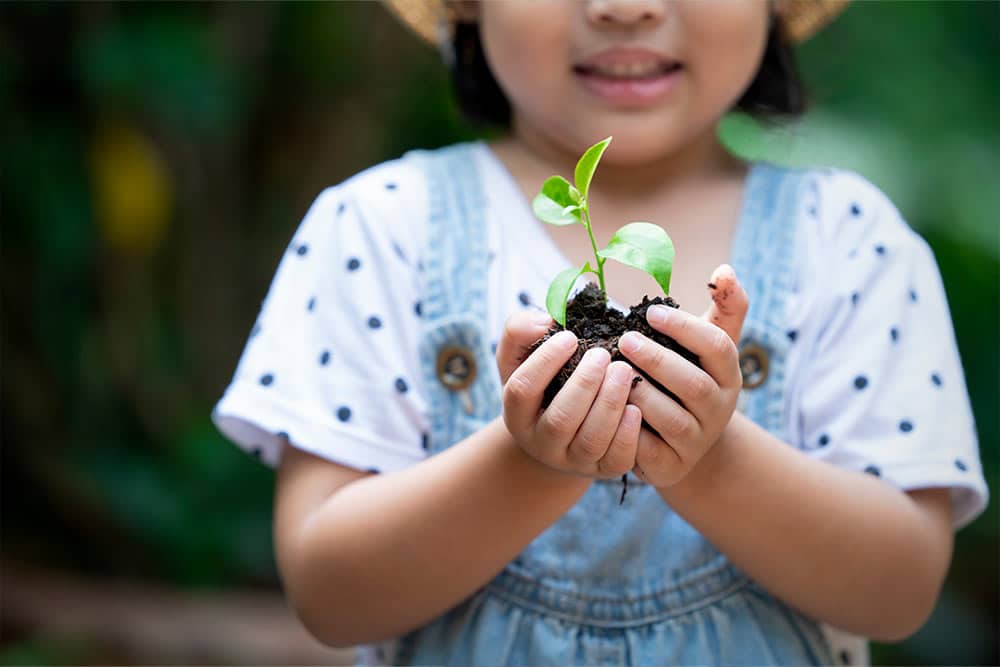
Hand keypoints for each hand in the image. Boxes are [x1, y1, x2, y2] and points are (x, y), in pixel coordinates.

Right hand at [496, 311, 641, 478]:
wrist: (560, 433)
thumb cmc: (544, 384)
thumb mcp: (522, 358)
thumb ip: (521, 332)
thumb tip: (544, 321)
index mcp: (517, 413)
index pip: (522, 389)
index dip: (545, 362)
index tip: (570, 336)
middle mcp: (540, 442)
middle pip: (560, 419)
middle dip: (585, 384)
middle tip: (604, 355)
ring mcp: (572, 460)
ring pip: (591, 440)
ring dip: (610, 404)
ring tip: (625, 371)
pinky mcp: (603, 469)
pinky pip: (616, 458)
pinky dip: (628, 434)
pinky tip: (636, 408)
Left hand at [619, 265, 748, 486]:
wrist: (680, 443)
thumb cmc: (686, 377)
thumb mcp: (705, 343)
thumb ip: (722, 306)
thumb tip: (725, 270)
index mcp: (728, 374)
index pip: (717, 345)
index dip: (684, 328)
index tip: (649, 312)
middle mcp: (720, 409)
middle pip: (694, 385)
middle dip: (658, 360)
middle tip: (624, 339)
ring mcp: (697, 442)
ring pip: (672, 419)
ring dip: (640, 394)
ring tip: (612, 372)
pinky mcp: (671, 467)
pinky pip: (648, 450)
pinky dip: (627, 430)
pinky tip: (606, 408)